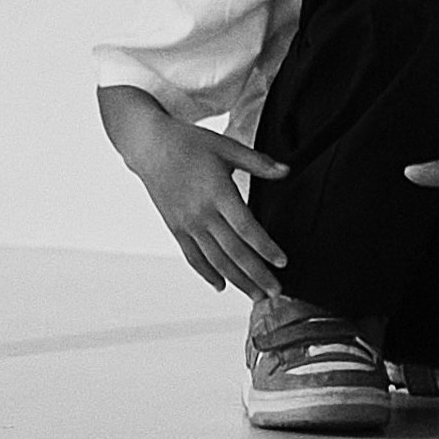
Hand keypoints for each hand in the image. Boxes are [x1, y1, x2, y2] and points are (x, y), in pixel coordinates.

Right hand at [132, 119, 288, 300]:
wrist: (151, 147)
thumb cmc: (191, 143)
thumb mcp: (228, 147)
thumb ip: (258, 162)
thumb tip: (286, 170)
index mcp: (218, 192)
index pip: (246, 228)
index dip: (265, 247)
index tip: (282, 262)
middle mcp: (201, 214)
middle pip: (233, 251)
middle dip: (256, 274)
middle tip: (275, 291)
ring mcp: (187, 224)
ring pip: (215, 260)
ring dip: (237, 280)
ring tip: (255, 295)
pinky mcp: (176, 228)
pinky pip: (193, 256)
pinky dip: (207, 273)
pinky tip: (221, 286)